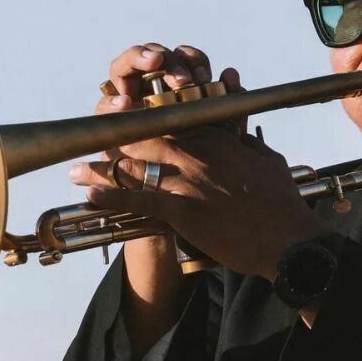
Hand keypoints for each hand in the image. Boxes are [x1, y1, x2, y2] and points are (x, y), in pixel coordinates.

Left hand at [71, 122, 328, 280]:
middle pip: (145, 138)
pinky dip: (110, 196)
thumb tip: (243, 136)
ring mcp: (188, 180)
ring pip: (135, 165)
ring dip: (101, 167)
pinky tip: (88, 194)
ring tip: (74, 169)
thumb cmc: (281, 204)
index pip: (172, 122)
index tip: (124, 120)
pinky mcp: (183, 210)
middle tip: (89, 142)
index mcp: (216, 139)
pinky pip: (139, 199)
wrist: (287, 240)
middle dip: (114, 140)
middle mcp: (198, 154)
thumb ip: (248, 144)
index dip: (144, 120)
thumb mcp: (267, 161)